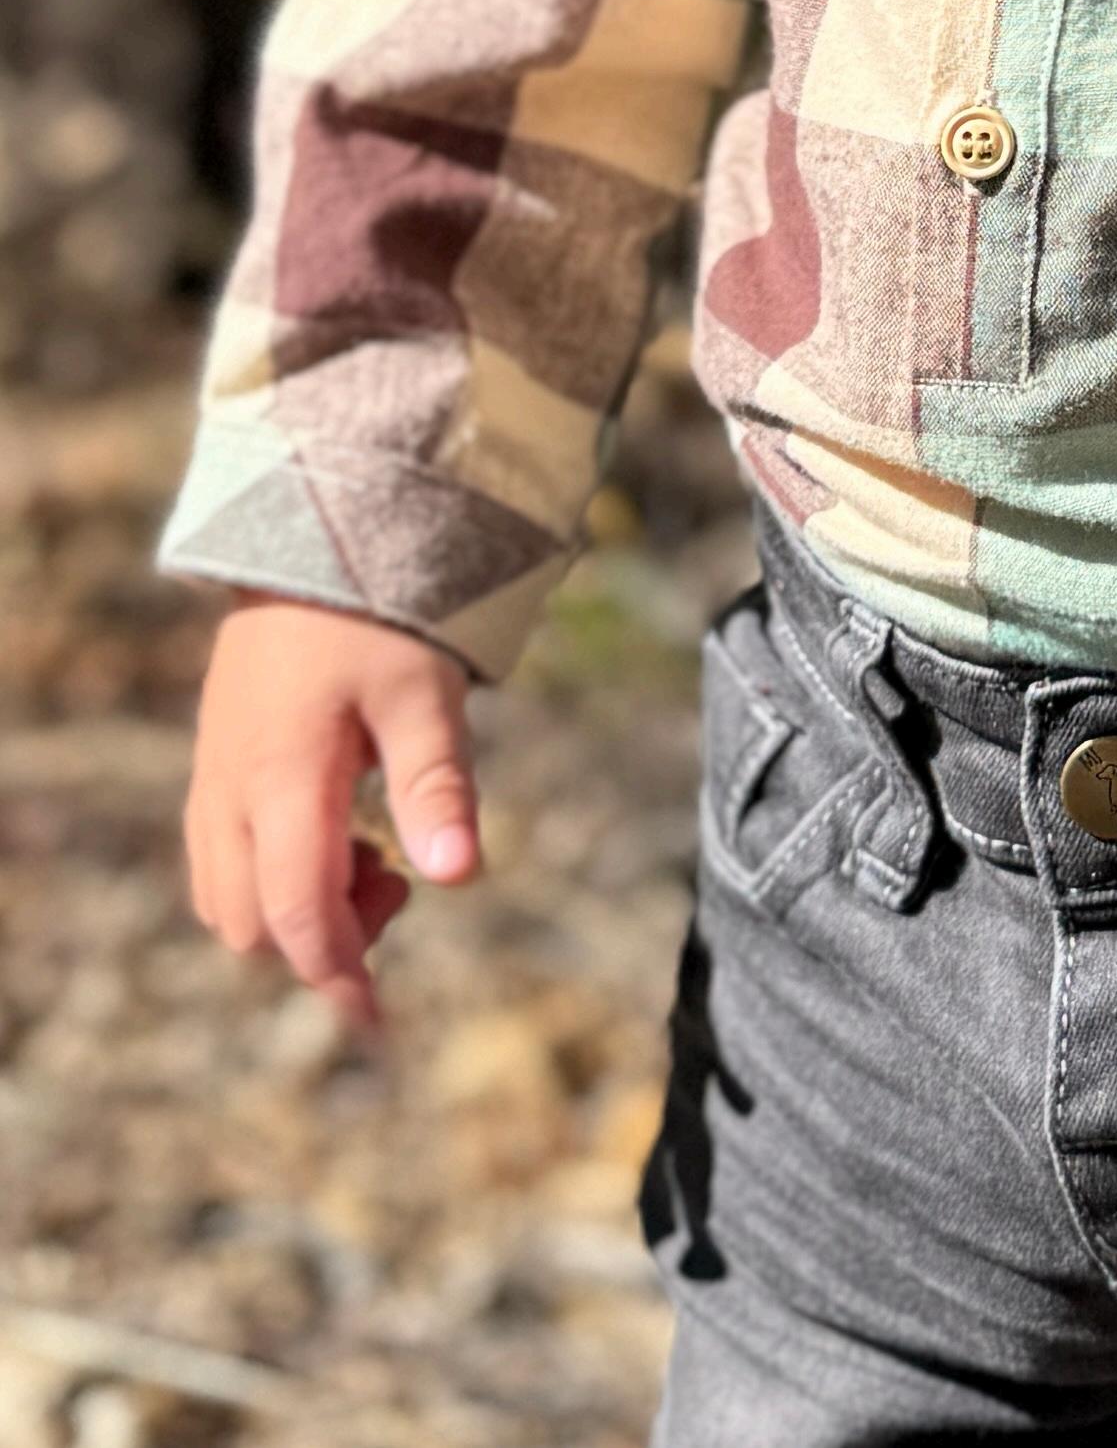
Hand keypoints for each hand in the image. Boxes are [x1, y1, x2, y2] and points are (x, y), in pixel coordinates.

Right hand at [184, 591, 481, 1029]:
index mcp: (281, 783)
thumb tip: (461, 878)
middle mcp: (228, 794)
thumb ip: (437, 787)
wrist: (309, 535)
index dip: (337, 978)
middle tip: (398, 887)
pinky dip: (273, 877)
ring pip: (228, 899)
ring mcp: (211, 780)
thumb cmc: (378, 612)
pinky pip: (221, 859)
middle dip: (323, 942)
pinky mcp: (214, 765)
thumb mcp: (425, 693)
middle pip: (252, 926)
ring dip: (296, 911)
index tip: (379, 1024)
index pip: (296, 917)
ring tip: (375, 856)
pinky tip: (338, 830)